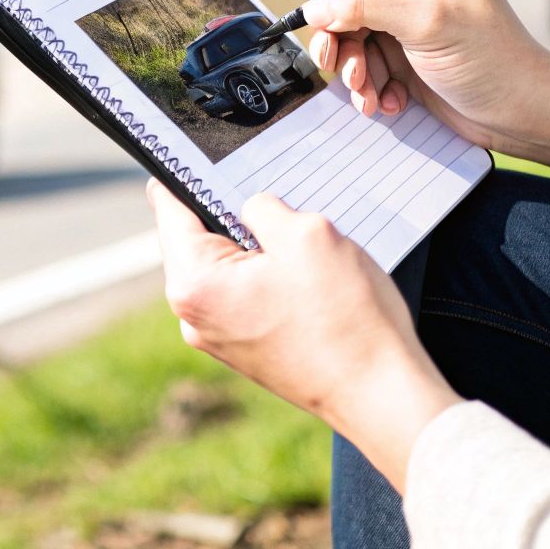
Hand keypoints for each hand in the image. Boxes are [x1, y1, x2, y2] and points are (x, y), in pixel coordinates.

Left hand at [149, 179, 459, 490]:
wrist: (380, 395)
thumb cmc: (345, 318)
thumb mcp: (306, 233)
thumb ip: (264, 207)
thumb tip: (249, 207)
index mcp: (194, 284)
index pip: (169, 210)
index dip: (182, 175)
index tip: (188, 153)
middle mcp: (194, 317)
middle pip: (197, 239)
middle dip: (231, 215)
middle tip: (275, 199)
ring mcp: (219, 339)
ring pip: (226, 268)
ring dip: (257, 249)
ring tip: (300, 243)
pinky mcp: (247, 351)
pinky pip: (246, 296)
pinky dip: (269, 278)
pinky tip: (307, 277)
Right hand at [302, 0, 549, 182]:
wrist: (522, 113)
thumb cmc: (489, 58)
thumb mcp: (426, 23)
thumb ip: (365, 5)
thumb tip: (315, 5)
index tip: (319, 2)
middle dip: (338, 31)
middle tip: (335, 60)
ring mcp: (405, 17)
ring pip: (348, 30)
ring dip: (351, 66)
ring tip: (367, 90)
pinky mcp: (402, 53)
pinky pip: (362, 60)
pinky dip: (368, 84)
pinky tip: (387, 101)